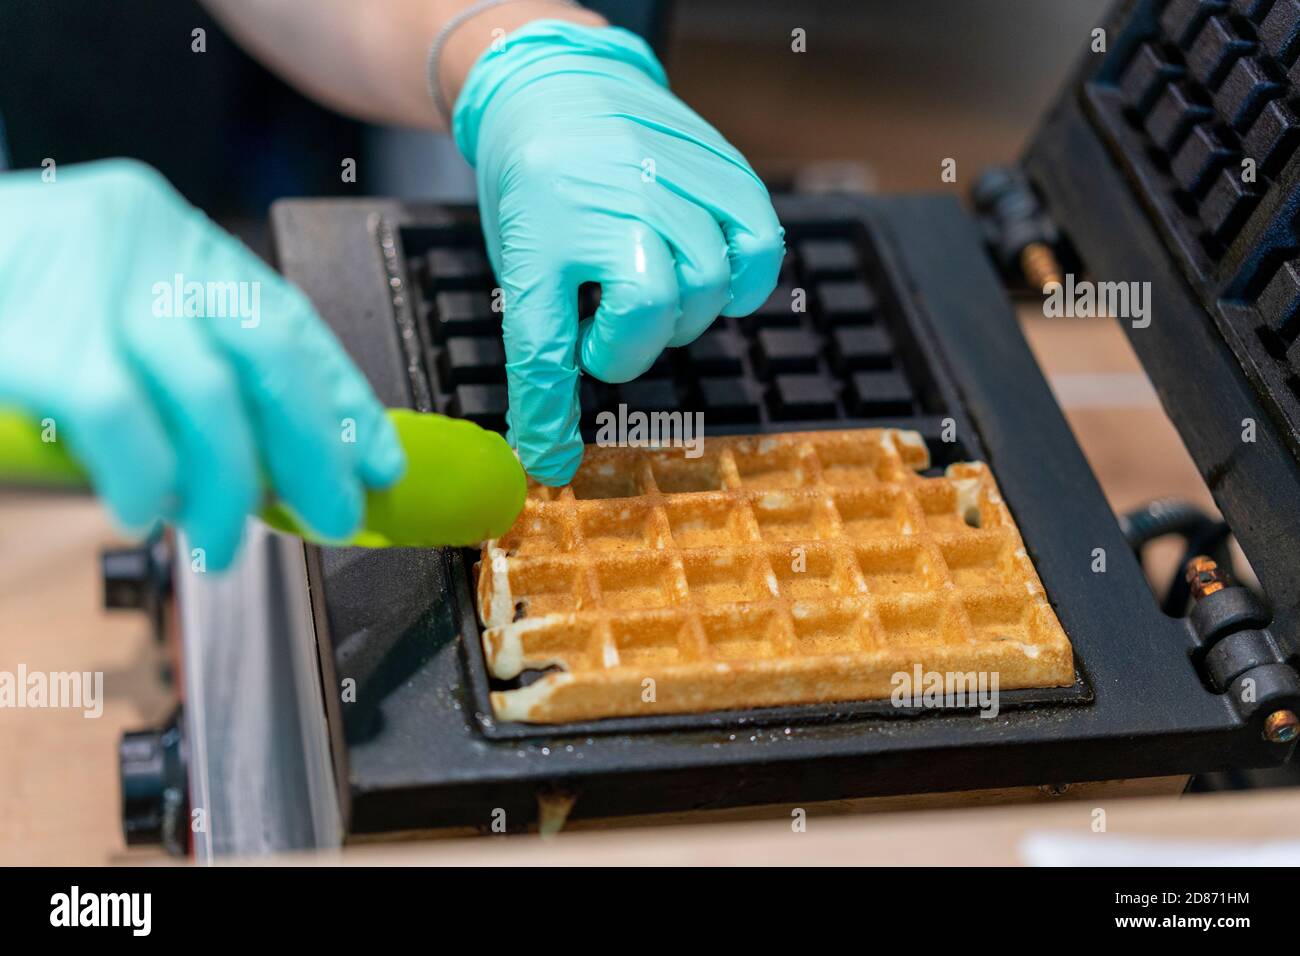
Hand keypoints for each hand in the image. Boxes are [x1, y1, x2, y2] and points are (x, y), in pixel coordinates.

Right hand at [0, 159, 404, 568]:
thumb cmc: (4, 302)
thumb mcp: (103, 313)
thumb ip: (177, 366)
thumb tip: (266, 462)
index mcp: (169, 235)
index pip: (285, 319)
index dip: (341, 396)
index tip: (379, 460)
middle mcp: (145, 240)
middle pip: (268, 352)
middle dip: (313, 448)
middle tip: (331, 517)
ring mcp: (90, 279)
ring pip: (210, 394)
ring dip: (227, 483)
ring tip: (216, 538)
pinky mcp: (39, 335)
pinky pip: (125, 419)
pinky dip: (147, 475)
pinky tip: (144, 508)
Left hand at [452, 20, 784, 483]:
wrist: (559, 88)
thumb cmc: (536, 189)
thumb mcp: (521, 261)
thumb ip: (544, 337)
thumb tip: (553, 444)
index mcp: (540, 233)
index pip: (543, 346)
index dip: (548, 414)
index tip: (553, 461)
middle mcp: (608, 201)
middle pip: (648, 310)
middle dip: (629, 348)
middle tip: (608, 335)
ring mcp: (670, 177)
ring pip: (706, 284)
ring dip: (682, 316)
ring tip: (653, 295)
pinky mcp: (720, 169)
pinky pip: (758, 247)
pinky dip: (745, 282)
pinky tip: (715, 282)